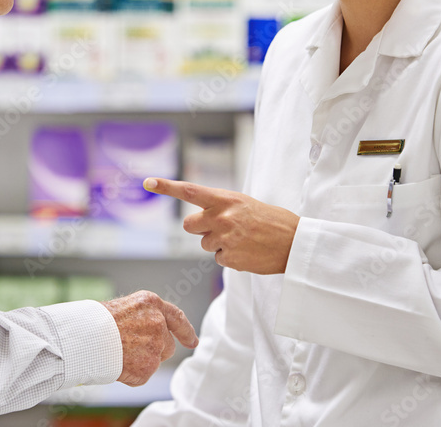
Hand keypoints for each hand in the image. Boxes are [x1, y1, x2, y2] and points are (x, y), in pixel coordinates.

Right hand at [101, 291, 197, 386]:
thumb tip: (150, 337)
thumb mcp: (125, 308)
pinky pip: (142, 375)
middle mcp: (159, 324)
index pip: (177, 318)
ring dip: (142, 362)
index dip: (186, 331)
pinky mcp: (148, 367)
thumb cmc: (97, 321)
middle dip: (155, 350)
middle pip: (168, 345)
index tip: (193, 342)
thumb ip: (143, 319)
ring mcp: (155, 346)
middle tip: (129, 348)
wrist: (85, 336)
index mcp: (152, 304)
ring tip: (118, 353)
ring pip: (155, 361)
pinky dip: (131, 375)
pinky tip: (117, 363)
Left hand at [144, 178, 298, 274]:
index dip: (166, 187)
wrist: (293, 242)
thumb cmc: (269, 220)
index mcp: (224, 199)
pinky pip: (217, 259)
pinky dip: (229, 257)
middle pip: (189, 225)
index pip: (189, 190)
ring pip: (204, 244)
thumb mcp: (243, 204)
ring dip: (218, 244)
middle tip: (223, 228)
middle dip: (201, 228)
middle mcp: (221, 217)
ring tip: (242, 240)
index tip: (147, 182)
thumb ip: (220, 207)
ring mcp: (223, 238)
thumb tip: (199, 219)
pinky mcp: (228, 258)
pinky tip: (246, 252)